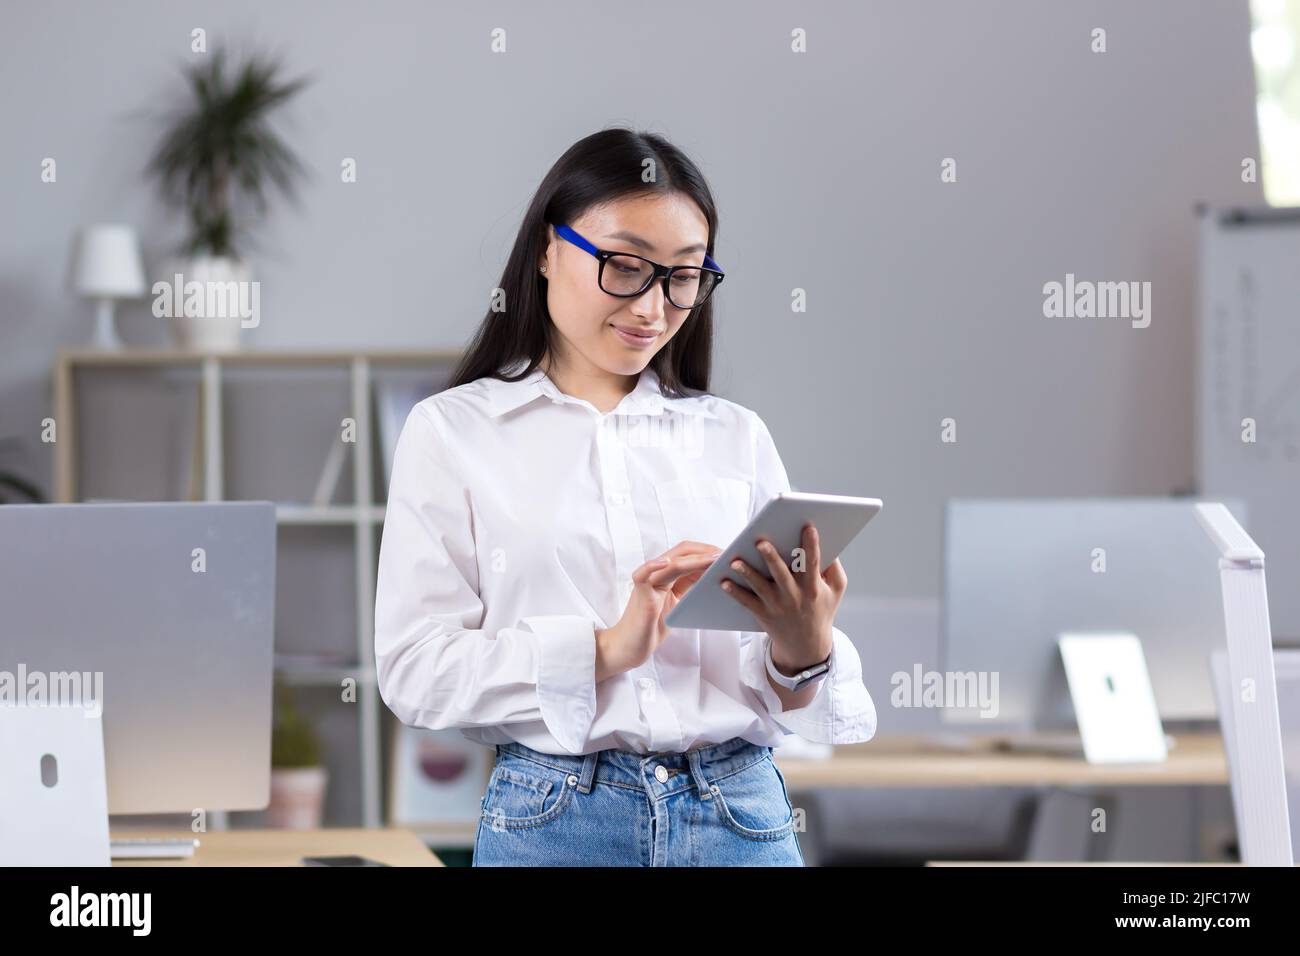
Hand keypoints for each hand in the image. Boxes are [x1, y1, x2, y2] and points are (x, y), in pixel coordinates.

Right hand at [594, 540, 721, 680]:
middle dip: (705, 551)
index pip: (687, 554)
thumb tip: (716, 577)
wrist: (631, 646)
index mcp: (667, 574)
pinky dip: (654, 565)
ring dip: (694, 559)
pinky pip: (644, 574)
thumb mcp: (680, 603)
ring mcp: (647, 581)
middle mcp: (656, 573)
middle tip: (725, 555)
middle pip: (681, 552)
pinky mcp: (640, 592)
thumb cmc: (654, 626)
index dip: (707, 551)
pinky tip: (667, 562)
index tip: (727, 554)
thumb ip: (691, 588)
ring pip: (671, 563)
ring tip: (713, 559)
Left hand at [720, 523, 846, 673]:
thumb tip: (828, 545)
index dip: (811, 544)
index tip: (808, 526)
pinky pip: (746, 602)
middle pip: (781, 574)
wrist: (807, 645)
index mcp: (813, 587)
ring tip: (735, 561)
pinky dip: (735, 592)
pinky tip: (724, 582)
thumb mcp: (836, 590)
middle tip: (760, 542)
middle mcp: (794, 596)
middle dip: (771, 558)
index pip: (812, 562)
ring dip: (747, 573)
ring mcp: (777, 606)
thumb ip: (835, 568)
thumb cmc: (821, 609)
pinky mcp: (763, 614)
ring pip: (760, 587)